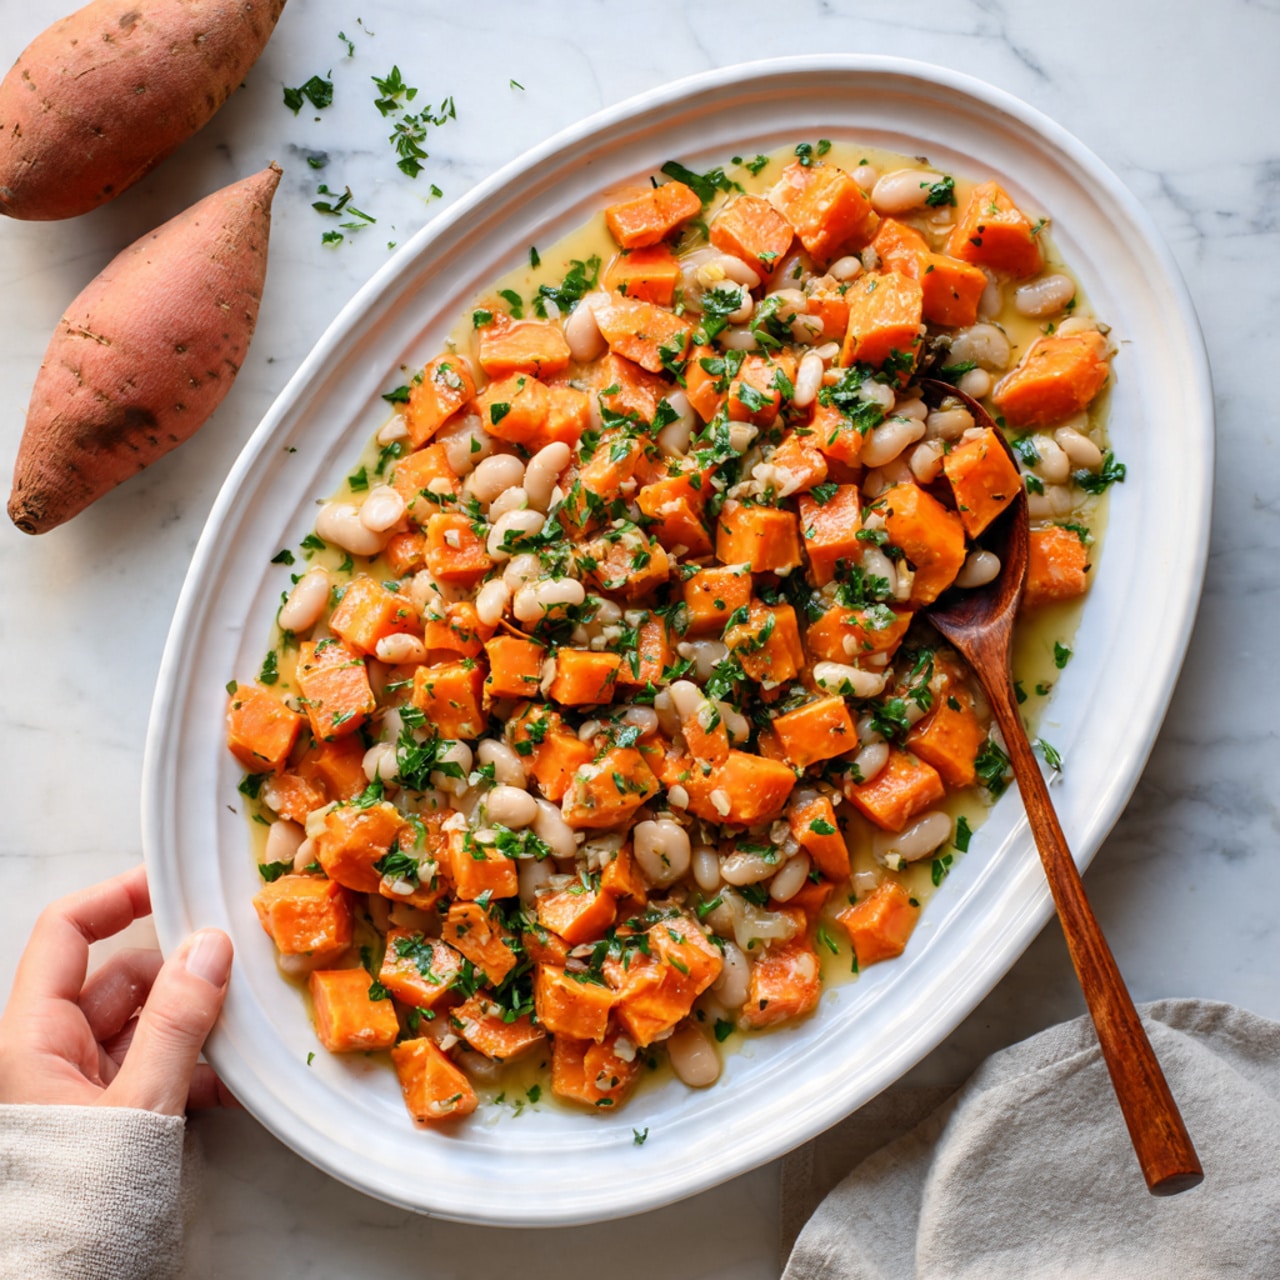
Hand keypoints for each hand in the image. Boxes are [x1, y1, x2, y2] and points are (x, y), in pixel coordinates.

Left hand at [0, 864, 234, 1113]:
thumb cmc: (80, 1206)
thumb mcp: (139, 1108)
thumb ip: (176, 1023)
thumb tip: (210, 945)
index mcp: (32, 1040)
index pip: (65, 932)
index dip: (118, 898)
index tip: (174, 884)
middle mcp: (48, 1055)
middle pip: (119, 977)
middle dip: (182, 973)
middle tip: (238, 972)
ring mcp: (76, 1087)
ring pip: (143, 1023)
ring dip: (197, 1024)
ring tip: (247, 1034)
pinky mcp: (106, 1119)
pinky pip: (153, 1069)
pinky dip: (196, 1070)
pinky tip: (237, 1083)